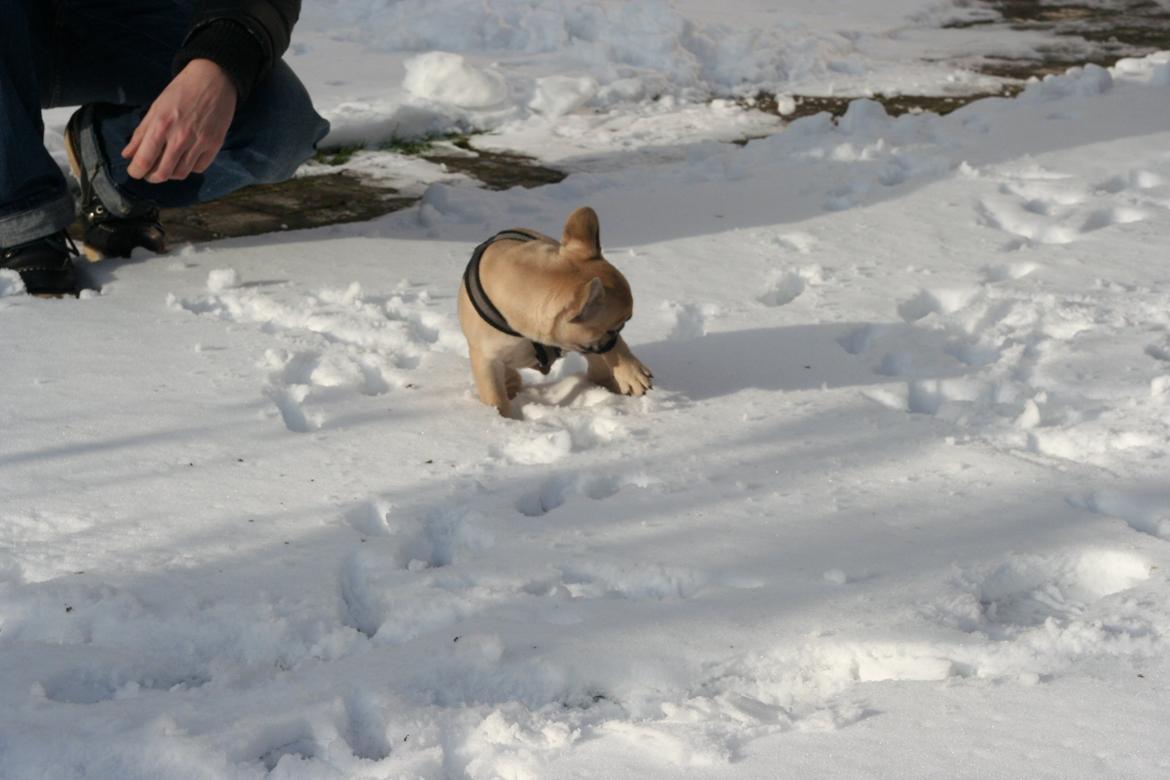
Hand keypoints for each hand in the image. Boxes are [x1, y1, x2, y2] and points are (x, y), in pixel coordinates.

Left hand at [122, 59, 236, 182]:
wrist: (213, 79)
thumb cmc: (181, 91)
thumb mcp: (156, 108)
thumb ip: (141, 133)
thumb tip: (128, 154)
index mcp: (161, 125)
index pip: (144, 160)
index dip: (136, 171)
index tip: (134, 171)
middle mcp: (180, 137)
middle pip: (162, 173)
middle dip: (151, 177)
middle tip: (148, 173)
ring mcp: (199, 143)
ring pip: (181, 174)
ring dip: (170, 174)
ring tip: (166, 166)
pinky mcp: (214, 145)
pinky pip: (198, 168)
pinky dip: (189, 168)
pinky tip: (185, 158)